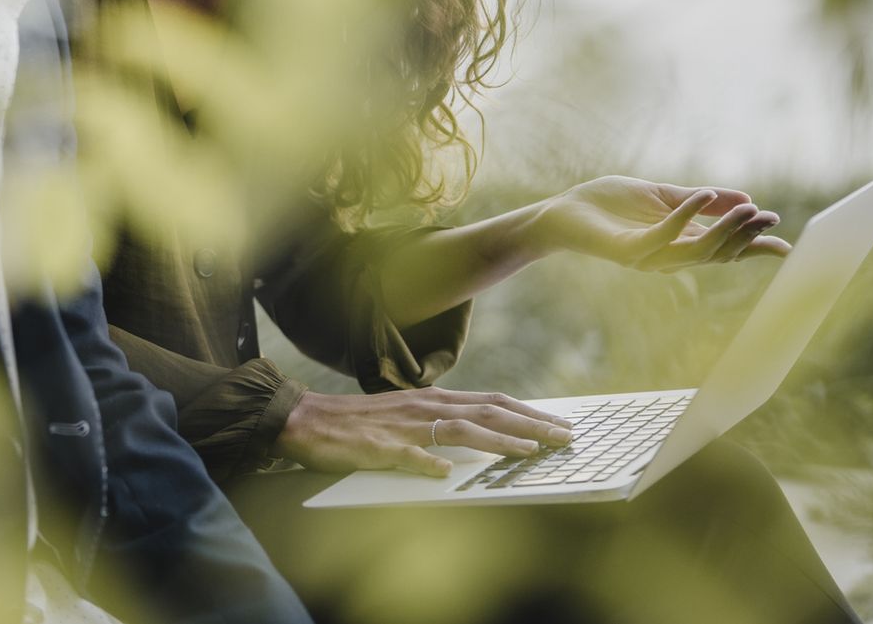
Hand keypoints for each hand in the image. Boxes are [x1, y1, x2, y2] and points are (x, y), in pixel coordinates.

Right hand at [273, 388, 575, 477]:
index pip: (491, 403)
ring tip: (531, 452)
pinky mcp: (378, 447)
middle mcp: (424, 407)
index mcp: (432, 400)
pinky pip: (408, 455)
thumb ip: (440, 423)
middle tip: (565, 437)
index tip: (559, 425)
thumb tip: (479, 434)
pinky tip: (445, 472)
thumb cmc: (358, 422)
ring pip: (460, 429)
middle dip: (530, 424)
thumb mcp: (405, 416)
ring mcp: (403, 426)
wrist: (307, 419)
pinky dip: (428, 462)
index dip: (528, 414)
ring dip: (499, 440)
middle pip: (487, 412)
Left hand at [533, 176, 789, 271]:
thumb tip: (745, 199)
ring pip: (697, 250)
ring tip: (749, 210)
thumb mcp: (662, 196)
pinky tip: (702, 196)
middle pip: (718, 253)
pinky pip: (662, 237)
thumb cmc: (607, 204)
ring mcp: (649, 256)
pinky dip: (685, 217)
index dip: (755, 246)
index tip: (787, 241)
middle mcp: (668, 256)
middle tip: (771, 218)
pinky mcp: (628, 250)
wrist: (562, 211)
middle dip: (747, 237)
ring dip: (726, 229)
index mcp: (679, 243)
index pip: (724, 249)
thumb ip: (700, 200)